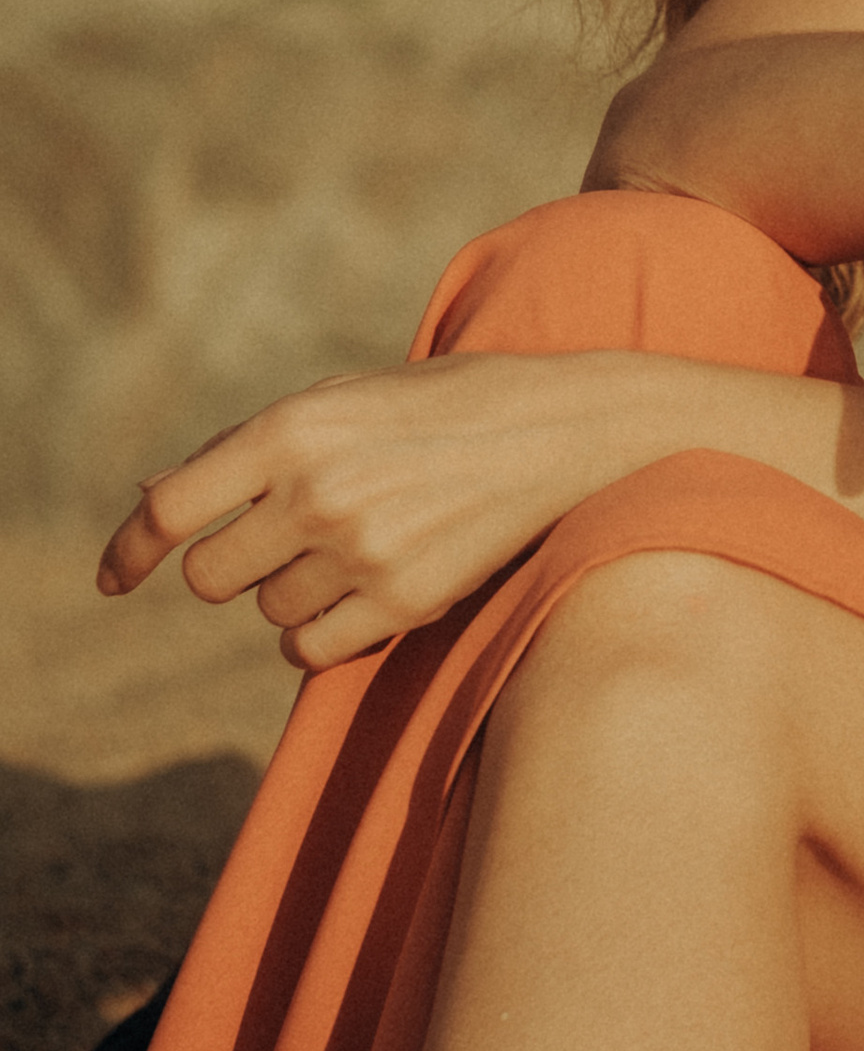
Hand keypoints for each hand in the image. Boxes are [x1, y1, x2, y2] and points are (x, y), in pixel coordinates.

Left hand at [97, 353, 657, 671]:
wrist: (562, 429)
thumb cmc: (440, 405)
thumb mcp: (340, 399)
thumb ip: (245, 448)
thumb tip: (151, 495)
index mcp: (293, 429)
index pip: (169, 508)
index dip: (128, 550)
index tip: (114, 579)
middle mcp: (319, 492)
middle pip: (210, 577)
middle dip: (233, 565)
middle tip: (284, 539)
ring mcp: (363, 551)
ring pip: (267, 614)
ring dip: (290, 592)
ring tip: (354, 546)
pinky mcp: (404, 602)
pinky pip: (310, 652)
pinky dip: (320, 635)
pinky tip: (360, 592)